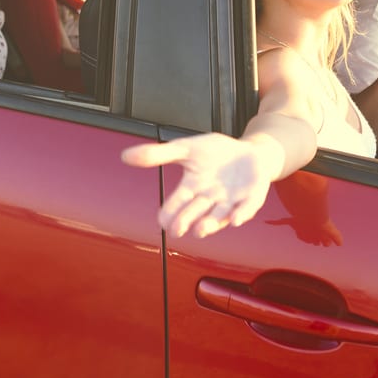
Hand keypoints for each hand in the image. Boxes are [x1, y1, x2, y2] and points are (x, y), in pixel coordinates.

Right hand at [122, 132, 282, 237]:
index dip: (170, 212)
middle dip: (186, 221)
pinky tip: (236, 219)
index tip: (162, 221)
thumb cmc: (216, 153)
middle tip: (177, 229)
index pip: (177, 203)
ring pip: (219, 215)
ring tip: (201, 229)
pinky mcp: (252, 197)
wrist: (251, 152)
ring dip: (211, 223)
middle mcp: (210, 199)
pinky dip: (242, 213)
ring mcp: (231, 200)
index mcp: (193, 188)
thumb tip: (125, 156)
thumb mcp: (186, 148)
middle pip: (196, 212)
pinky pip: (247, 207)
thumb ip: (158, 154)